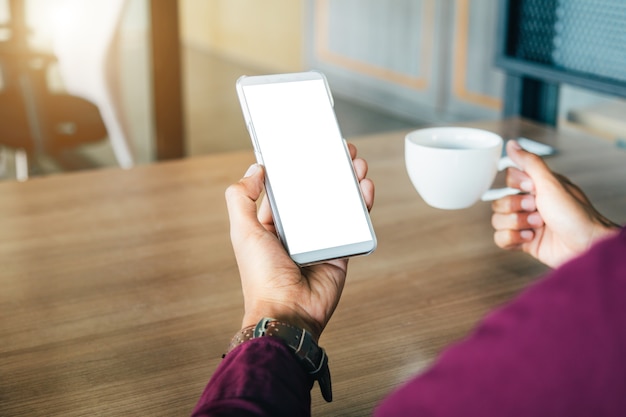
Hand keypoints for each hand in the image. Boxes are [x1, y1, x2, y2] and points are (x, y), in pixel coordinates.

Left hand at [224, 143, 373, 339]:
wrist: (288, 313)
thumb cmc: (261, 277)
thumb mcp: (242, 232)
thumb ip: (242, 198)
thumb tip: (254, 169)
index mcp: (273, 224)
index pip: (288, 189)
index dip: (298, 168)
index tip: (309, 147)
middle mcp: (298, 231)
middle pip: (317, 192)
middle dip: (329, 170)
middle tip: (340, 150)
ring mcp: (321, 241)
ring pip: (339, 204)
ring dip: (348, 182)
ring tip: (356, 162)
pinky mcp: (342, 251)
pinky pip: (354, 224)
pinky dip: (362, 205)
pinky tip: (365, 187)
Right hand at [491, 140, 619, 267]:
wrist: (585, 247)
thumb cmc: (574, 215)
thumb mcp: (550, 183)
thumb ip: (529, 162)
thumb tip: (512, 144)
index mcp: (539, 187)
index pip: (509, 179)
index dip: (516, 185)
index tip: (532, 188)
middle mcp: (532, 204)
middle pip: (499, 202)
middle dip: (516, 208)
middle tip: (536, 210)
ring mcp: (526, 223)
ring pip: (498, 221)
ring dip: (516, 224)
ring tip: (537, 226)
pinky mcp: (524, 242)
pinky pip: (501, 238)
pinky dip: (512, 238)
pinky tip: (529, 238)